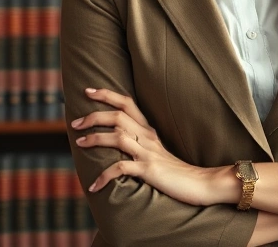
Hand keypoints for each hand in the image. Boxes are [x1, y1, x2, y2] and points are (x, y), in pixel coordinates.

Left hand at [71, 88, 222, 205]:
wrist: (202, 183)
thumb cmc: (178, 171)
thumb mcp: (158, 151)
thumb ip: (141, 144)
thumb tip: (118, 142)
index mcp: (149, 130)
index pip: (127, 103)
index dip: (107, 95)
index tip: (88, 91)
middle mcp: (148, 137)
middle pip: (118, 116)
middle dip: (94, 116)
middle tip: (75, 123)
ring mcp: (149, 153)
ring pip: (118, 137)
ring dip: (96, 139)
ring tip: (80, 144)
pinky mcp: (149, 170)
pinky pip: (122, 168)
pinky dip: (105, 175)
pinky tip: (94, 186)